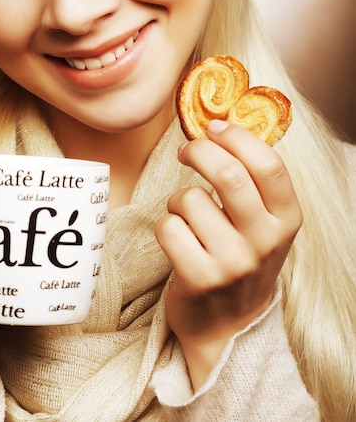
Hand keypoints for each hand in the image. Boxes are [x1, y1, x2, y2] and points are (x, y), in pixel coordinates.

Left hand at [155, 120, 301, 387]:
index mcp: (286, 219)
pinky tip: (178, 238)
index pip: (268, 165)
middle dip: (198, 151)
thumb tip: (220, 127)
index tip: (215, 127)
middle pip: (228, 174)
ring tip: (186, 215)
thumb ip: (252, 182)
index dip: (237, 138)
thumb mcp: (263, 223)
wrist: (230, 325)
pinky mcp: (199, 278)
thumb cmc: (242, 258)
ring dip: (178, 199)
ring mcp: (233, 263)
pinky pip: (168, 227)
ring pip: (189, 199)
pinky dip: (165, 225)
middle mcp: (264, 241)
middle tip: (187, 151)